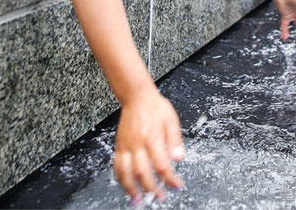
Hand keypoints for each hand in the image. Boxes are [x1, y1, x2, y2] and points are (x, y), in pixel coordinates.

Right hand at [114, 88, 184, 202]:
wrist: (136, 97)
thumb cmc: (155, 107)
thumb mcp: (171, 120)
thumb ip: (175, 140)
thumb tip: (179, 158)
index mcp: (152, 138)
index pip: (162, 165)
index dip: (170, 179)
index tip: (177, 185)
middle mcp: (137, 144)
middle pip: (142, 172)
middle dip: (151, 188)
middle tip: (160, 197)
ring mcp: (126, 146)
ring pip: (125, 172)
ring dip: (131, 188)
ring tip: (138, 200)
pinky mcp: (119, 146)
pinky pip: (116, 165)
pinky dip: (120, 178)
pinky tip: (126, 185)